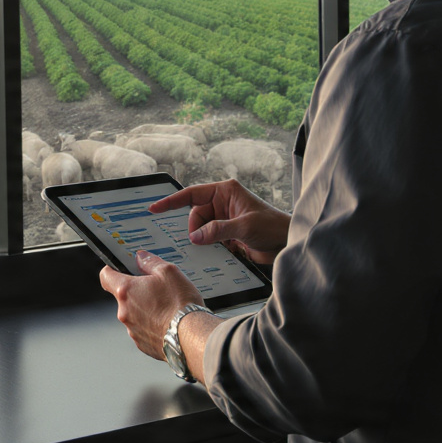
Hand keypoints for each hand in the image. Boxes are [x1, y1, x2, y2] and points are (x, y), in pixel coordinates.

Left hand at [99, 251, 202, 360]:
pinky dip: (153, 326)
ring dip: (146, 309)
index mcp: (126, 291)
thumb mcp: (169, 272)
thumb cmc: (180, 303)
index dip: (112, 270)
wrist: (191, 335)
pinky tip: (169, 322)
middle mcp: (124, 312)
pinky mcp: (143, 344)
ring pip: (135, 314)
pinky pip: (144, 330)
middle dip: (138, 291)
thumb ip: (151, 262)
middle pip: (124, 297)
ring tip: (167, 308)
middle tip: (157, 288)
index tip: (120, 269)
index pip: (106, 276)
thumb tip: (141, 257)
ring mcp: (133, 330)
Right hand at [150, 179, 290, 264]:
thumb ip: (218, 230)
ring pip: (200, 229)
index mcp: (225, 191)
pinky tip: (218, 251)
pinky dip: (209, 246)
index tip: (154, 208)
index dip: (171, 201)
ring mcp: (224, 219)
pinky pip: (209, 239)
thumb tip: (196, 237)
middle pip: (195, 215)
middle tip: (200, 242)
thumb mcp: (245, 226)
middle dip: (196, 229)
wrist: (287, 243)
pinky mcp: (227, 234)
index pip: (191, 194)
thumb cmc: (273, 226)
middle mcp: (222, 202)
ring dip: (204, 240)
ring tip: (217, 246)